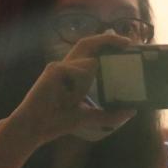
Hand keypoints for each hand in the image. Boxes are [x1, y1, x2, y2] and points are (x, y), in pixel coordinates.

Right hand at [5, 34, 136, 147]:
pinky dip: (80, 83)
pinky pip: (77, 71)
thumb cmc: (57, 121)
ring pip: (87, 60)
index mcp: (74, 73)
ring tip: (83, 93)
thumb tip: (132, 111)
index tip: (128, 46)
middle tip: (128, 42)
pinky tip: (71, 98)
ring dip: (93, 74)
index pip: (92, 52)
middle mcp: (67, 66)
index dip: (108, 46)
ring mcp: (59, 66)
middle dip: (108, 39)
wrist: (34, 127)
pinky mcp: (54, 70)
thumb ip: (110, 115)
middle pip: (88, 43)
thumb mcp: (89, 117)